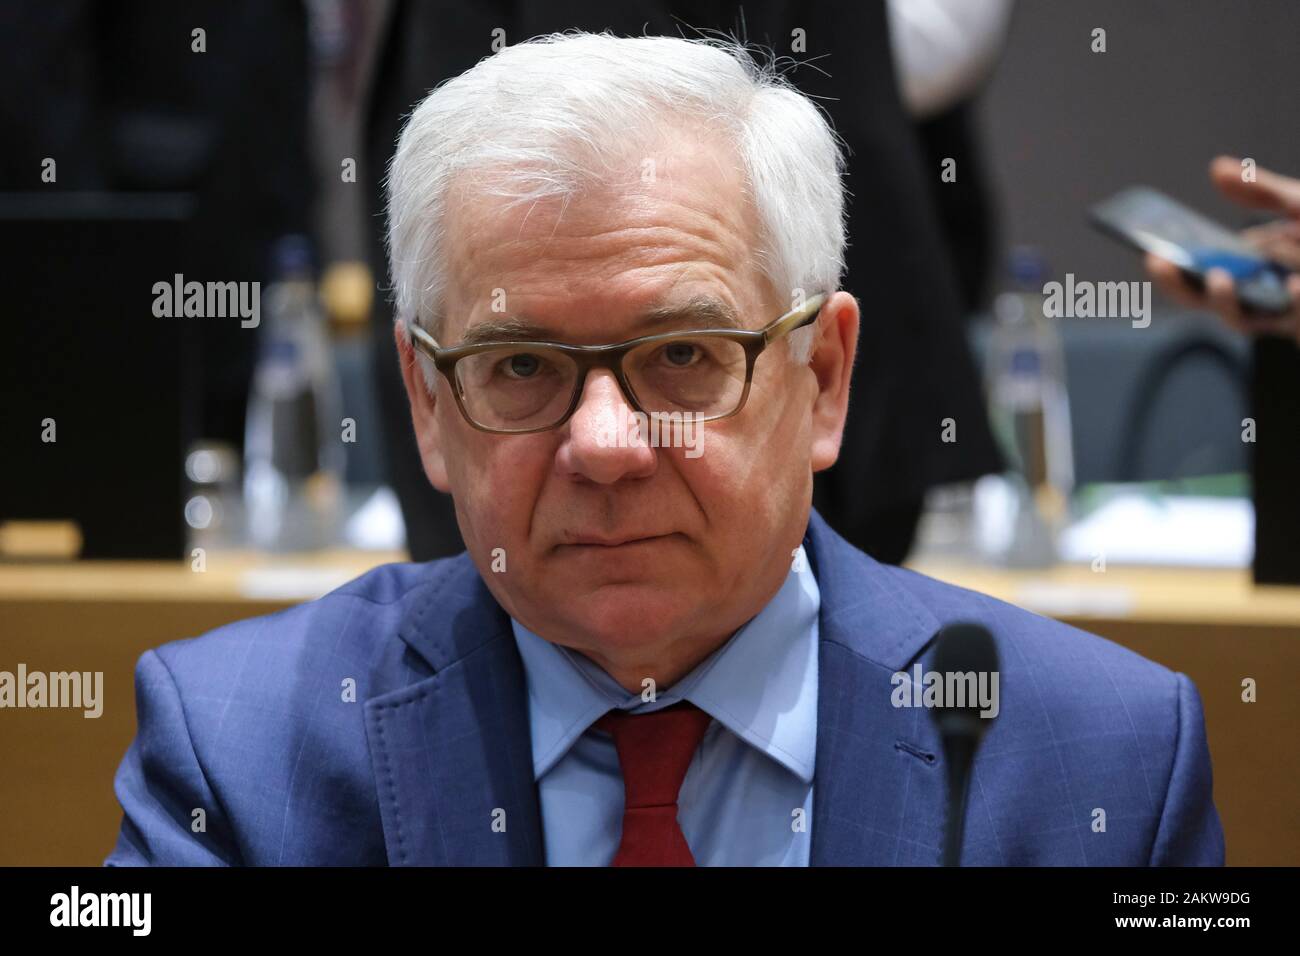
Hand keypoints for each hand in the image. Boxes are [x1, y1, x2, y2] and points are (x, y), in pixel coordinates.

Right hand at [1145, 155, 1299, 338]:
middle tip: (1165, 266)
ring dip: (1227, 302)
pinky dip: (1294, 301)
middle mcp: (1260, 293)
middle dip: (1183, 288)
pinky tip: (1297, 287)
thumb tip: (1217, 169)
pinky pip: (1291, 315)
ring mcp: (1281, 312)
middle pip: (1206, 301)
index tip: (1153, 254)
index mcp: (1251, 265)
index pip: (1197, 274)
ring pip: (1241, 317)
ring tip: (1221, 280)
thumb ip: (1260, 190)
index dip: (1172, 270)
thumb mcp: (1299, 205)